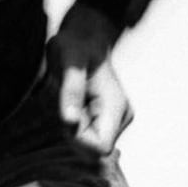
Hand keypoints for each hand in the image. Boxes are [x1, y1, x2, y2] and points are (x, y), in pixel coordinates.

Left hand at [45, 4, 131, 152]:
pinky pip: (90, 137)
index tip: (66, 117)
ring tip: (70, 103)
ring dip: (75, 131)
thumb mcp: (68, 62)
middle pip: (96, 150)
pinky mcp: (108, 119)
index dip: (79, 140)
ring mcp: (116, 118)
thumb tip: (70, 121)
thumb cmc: (75, 45)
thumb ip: (70, 91)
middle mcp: (121, 115)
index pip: (101, 147)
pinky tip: (74, 107)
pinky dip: (77, 128)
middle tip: (66, 106)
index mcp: (116, 105)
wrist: (84, 36)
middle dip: (75, 135)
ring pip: (92, 146)